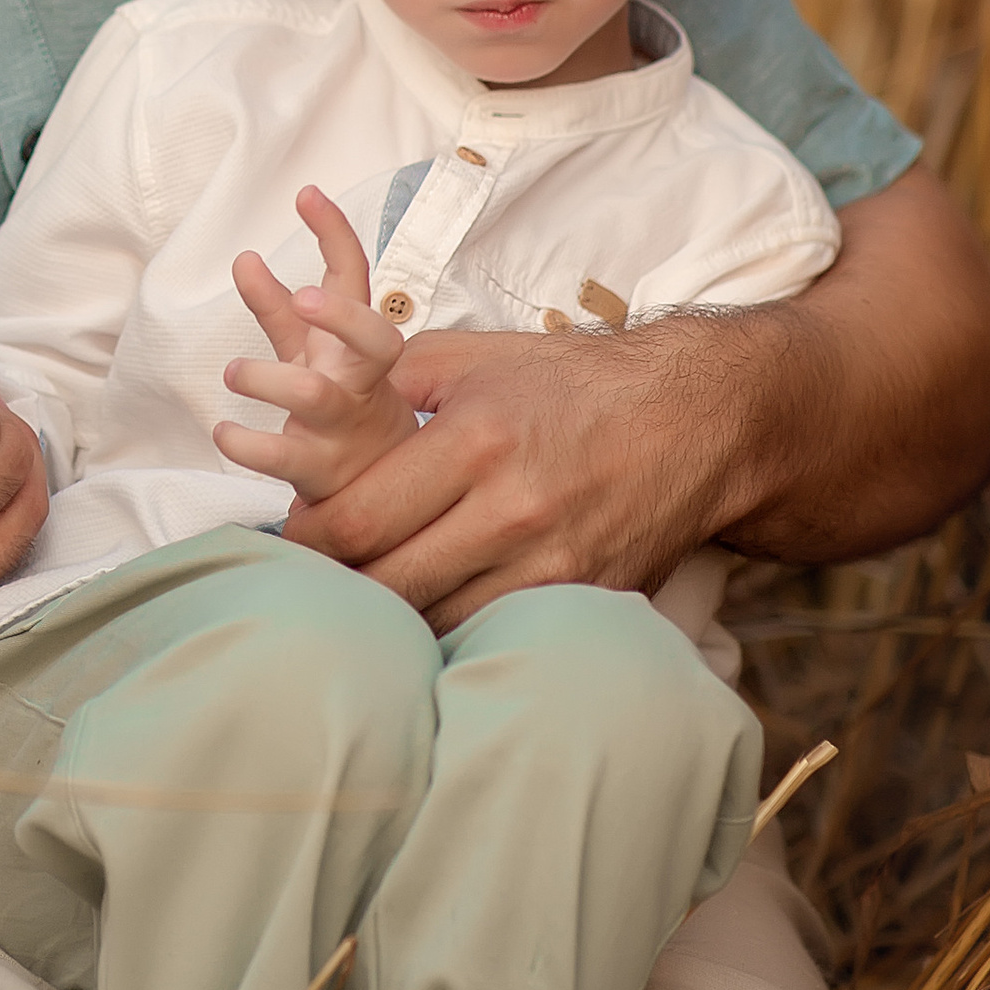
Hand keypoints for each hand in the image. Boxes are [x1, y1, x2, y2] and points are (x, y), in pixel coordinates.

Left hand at [214, 184, 419, 499]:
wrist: (381, 493)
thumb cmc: (343, 409)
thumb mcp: (314, 354)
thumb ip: (279, 310)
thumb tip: (245, 257)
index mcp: (357, 346)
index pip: (357, 280)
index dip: (335, 235)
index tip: (306, 194)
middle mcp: (358, 382)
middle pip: (374, 340)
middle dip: (342, 316)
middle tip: (304, 297)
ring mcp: (344, 428)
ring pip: (317, 396)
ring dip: (271, 380)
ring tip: (233, 371)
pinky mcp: (322, 472)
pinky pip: (284, 458)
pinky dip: (248, 445)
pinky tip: (223, 433)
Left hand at [280, 318, 730, 626]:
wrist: (695, 418)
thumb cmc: (573, 382)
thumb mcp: (475, 356)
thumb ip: (386, 375)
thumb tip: (303, 388)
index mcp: (476, 441)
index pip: (358, 519)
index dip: (310, 539)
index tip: (294, 535)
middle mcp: (514, 511)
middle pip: (389, 582)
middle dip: (339, 583)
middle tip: (316, 576)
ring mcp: (554, 566)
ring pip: (436, 621)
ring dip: (391, 614)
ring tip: (366, 594)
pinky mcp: (585, 601)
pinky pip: (493, 633)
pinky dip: (452, 628)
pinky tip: (431, 607)